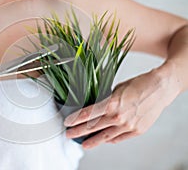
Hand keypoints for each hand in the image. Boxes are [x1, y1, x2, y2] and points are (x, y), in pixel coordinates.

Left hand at [63, 65, 180, 148]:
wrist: (160, 87)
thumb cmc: (138, 84)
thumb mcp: (116, 89)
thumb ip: (105, 101)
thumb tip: (94, 108)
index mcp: (111, 104)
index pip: (88, 115)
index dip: (76, 120)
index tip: (68, 123)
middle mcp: (119, 117)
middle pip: (93, 127)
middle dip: (79, 131)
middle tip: (69, 134)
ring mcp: (128, 126)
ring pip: (105, 136)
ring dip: (93, 141)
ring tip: (84, 144)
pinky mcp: (136, 131)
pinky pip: (119, 138)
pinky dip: (110, 140)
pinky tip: (103, 140)